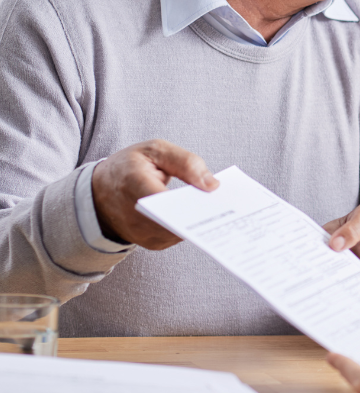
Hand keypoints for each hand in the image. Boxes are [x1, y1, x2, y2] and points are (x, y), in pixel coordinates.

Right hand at [91, 140, 218, 249]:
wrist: (100, 191)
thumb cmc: (131, 166)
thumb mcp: (156, 150)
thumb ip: (186, 162)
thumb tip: (212, 185)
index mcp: (132, 183)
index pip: (161, 198)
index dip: (189, 201)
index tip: (214, 197)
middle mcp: (133, 214)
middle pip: (174, 221)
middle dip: (200, 213)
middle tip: (226, 205)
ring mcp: (139, 233)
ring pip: (177, 233)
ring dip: (198, 222)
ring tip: (219, 209)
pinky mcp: (148, 242)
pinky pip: (175, 237)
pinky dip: (190, 228)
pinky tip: (204, 216)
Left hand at [325, 200, 359, 295]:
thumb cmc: (359, 233)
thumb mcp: (344, 225)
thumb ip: (331, 233)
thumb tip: (314, 250)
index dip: (350, 233)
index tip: (334, 246)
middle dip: (351, 260)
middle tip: (335, 270)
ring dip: (359, 279)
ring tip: (345, 285)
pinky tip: (359, 294)